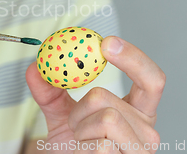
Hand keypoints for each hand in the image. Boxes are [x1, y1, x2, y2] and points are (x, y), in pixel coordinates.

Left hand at [26, 36, 165, 152]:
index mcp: (139, 110)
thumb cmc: (74, 144)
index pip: (152, 79)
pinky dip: (83, 148)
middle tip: (75, 122)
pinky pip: (102, 145)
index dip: (133, 58)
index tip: (106, 43)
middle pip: (107, 97)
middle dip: (80, 107)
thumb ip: (49, 90)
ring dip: (81, 128)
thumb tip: (35, 66)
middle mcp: (148, 129)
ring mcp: (142, 150)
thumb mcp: (60, 113)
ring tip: (81, 140)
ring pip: (107, 119)